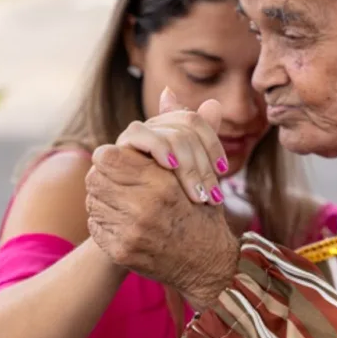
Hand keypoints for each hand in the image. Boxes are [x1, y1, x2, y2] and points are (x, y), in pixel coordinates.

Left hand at [85, 145, 238, 308]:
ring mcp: (130, 232)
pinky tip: (121, 220)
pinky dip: (104, 221)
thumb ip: (159, 157)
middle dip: (102, 176)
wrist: (207, 263)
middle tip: (112, 178)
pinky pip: (96, 226)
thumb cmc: (199, 214)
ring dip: (102, 198)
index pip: (108, 157)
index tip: (114, 159)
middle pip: (95, 178)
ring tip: (118, 200)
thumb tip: (143, 130)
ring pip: (92, 202)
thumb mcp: (189, 179)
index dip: (108, 156)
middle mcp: (143, 207)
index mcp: (161, 183)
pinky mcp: (121, 251)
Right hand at [116, 87, 228, 204]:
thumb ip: (203, 146)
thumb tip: (214, 103)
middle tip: (212, 196)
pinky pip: (138, 133)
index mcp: (167, 131)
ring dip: (188, 164)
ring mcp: (130, 139)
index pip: (192, 120)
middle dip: (202, 163)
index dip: (211, 142)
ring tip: (198, 195)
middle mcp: (148, 130)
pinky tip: (172, 166)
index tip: (222, 169)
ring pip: (166, 132)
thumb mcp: (192, 180)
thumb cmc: (170, 210)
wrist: (139, 234)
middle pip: (183, 127)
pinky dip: (159, 146)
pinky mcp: (114, 149)